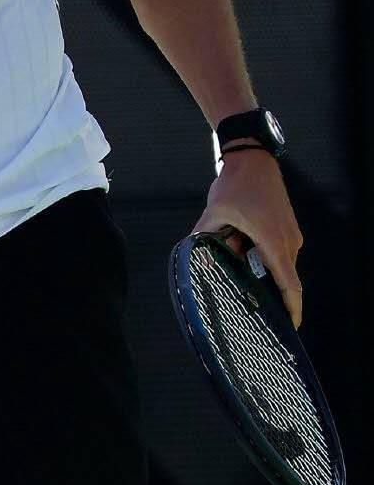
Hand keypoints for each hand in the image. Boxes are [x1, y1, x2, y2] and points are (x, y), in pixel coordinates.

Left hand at [192, 148, 303, 327]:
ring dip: (257, 262)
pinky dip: (261, 252)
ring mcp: (290, 233)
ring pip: (276, 262)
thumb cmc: (236, 184)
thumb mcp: (215, 211)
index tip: (290, 326)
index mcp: (273, 241)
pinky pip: (277, 250)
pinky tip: (241, 238)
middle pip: (280, 276)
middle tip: (240, 282)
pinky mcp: (288, 227)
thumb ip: (204, 235)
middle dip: (261, 282)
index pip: (289, 284)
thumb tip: (192, 253)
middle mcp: (288, 241)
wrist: (253, 158)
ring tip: (235, 244)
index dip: (292, 309)